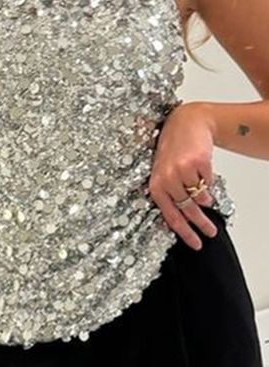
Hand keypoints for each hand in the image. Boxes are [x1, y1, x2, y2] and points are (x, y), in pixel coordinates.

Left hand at [148, 101, 218, 250]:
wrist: (185, 122)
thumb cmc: (171, 148)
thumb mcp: (161, 171)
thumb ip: (166, 193)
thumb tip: (176, 221)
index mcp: (155, 184)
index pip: (170, 215)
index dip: (184, 233)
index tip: (195, 243)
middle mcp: (167, 178)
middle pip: (187, 210)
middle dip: (201, 224)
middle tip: (210, 232)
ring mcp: (183, 170)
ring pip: (201, 198)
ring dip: (205, 199)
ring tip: (206, 198)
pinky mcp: (198, 162)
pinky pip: (209, 182)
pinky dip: (208, 181)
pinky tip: (202, 173)